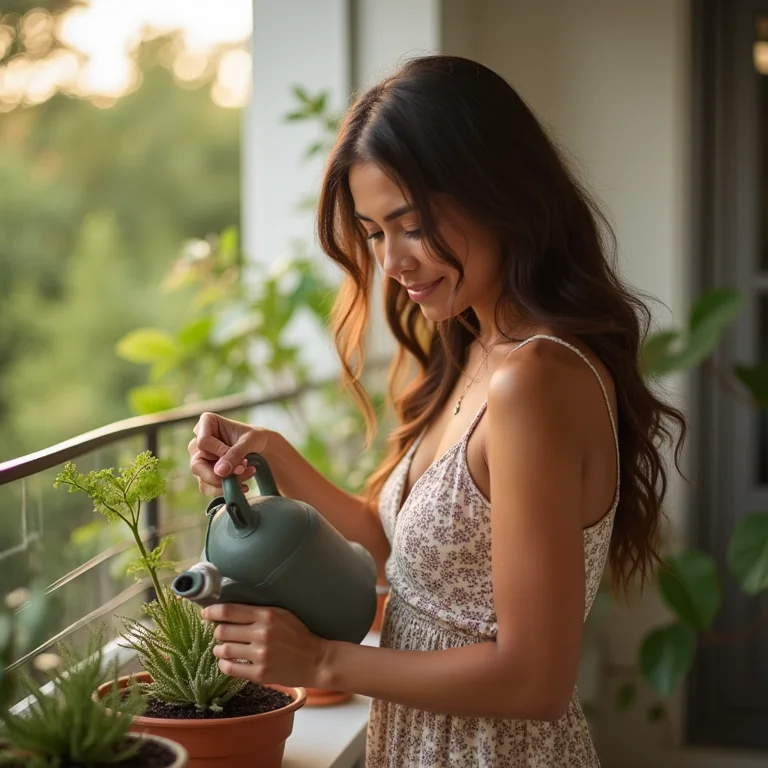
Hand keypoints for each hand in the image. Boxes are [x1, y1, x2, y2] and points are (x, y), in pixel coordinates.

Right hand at [188, 412, 270, 496]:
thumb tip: (219, 472)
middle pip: (197, 465)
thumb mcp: (249, 441)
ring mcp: (199, 460)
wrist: (260, 449)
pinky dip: (226, 489)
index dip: (221, 452)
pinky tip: (243, 485)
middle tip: (243, 470)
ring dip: (227, 482)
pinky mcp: (204, 475)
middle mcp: (197, 442)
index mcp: (206, 423)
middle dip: (222, 474)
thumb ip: (235, 454)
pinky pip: (208, 489)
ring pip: (203, 480)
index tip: (241, 457)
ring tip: (248, 473)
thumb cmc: (254, 438)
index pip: (203, 442)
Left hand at [202, 604, 328, 688]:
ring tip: (224, 648)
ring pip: (223, 650)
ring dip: (219, 648)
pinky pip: (230, 668)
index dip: (212, 612)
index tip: (205, 613)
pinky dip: (224, 664)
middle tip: (221, 632)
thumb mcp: (281, 613)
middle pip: (222, 630)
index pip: (229, 611)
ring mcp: (260, 655)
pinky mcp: (260, 673)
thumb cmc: (298, 634)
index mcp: (266, 615)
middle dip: (217, 631)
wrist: (315, 659)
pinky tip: (227, 661)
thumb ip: (258, 611)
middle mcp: (261, 634)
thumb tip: (231, 610)